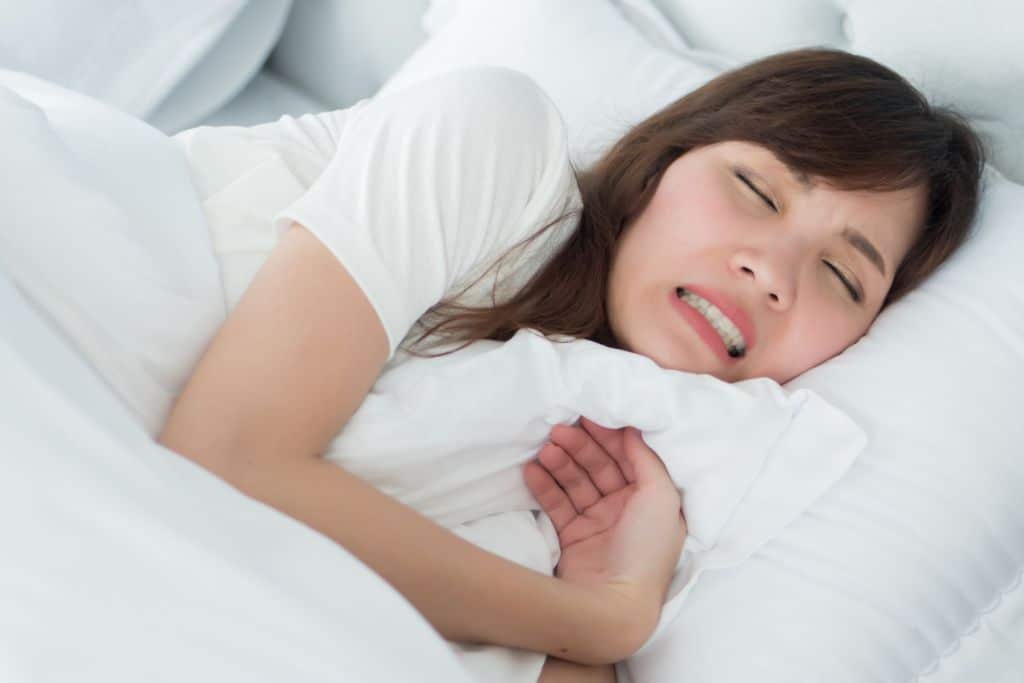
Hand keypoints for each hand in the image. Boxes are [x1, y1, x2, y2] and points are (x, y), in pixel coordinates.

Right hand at [524, 419, 686, 637]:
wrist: (613, 606)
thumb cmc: (645, 550)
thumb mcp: (661, 497)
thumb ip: (647, 458)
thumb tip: (633, 428)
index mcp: (652, 500)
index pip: (629, 457)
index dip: (610, 435)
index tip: (589, 415)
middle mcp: (626, 509)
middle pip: (600, 466)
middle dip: (581, 445)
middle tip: (559, 428)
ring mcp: (598, 524)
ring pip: (576, 482)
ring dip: (561, 462)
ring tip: (545, 448)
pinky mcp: (572, 537)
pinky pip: (556, 504)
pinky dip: (544, 485)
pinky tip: (533, 469)